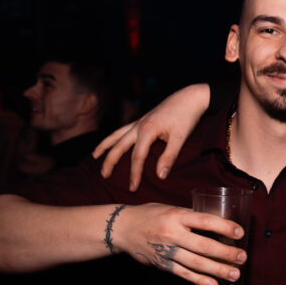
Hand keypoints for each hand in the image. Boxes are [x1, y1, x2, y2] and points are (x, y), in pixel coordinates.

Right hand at [93, 84, 210, 191]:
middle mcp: (139, 125)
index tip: (133, 188)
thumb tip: (160, 176)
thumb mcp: (180, 138)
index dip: (134, 174)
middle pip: (119, 146)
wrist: (190, 97)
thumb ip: (169, 157)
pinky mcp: (143, 119)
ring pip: (116, 134)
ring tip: (95, 156)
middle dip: (110, 162)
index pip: (137, 157)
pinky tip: (113, 141)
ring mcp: (139, 121)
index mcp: (147, 130)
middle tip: (104, 176)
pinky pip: (123, 129)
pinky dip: (114, 136)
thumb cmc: (186, 116)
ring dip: (105, 145)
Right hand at [116, 203, 247, 284]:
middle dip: (225, 253)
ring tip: (234, 274)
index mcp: (176, 216)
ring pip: (195, 263)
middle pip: (203, 245)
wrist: (122, 228)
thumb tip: (218, 223)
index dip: (224, 226)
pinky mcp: (162, 264)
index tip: (240, 232)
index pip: (204, 221)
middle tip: (243, 258)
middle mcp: (172, 234)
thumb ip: (192, 217)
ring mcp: (166, 251)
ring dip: (217, 270)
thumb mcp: (171, 209)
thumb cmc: (151, 215)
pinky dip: (199, 281)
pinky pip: (183, 274)